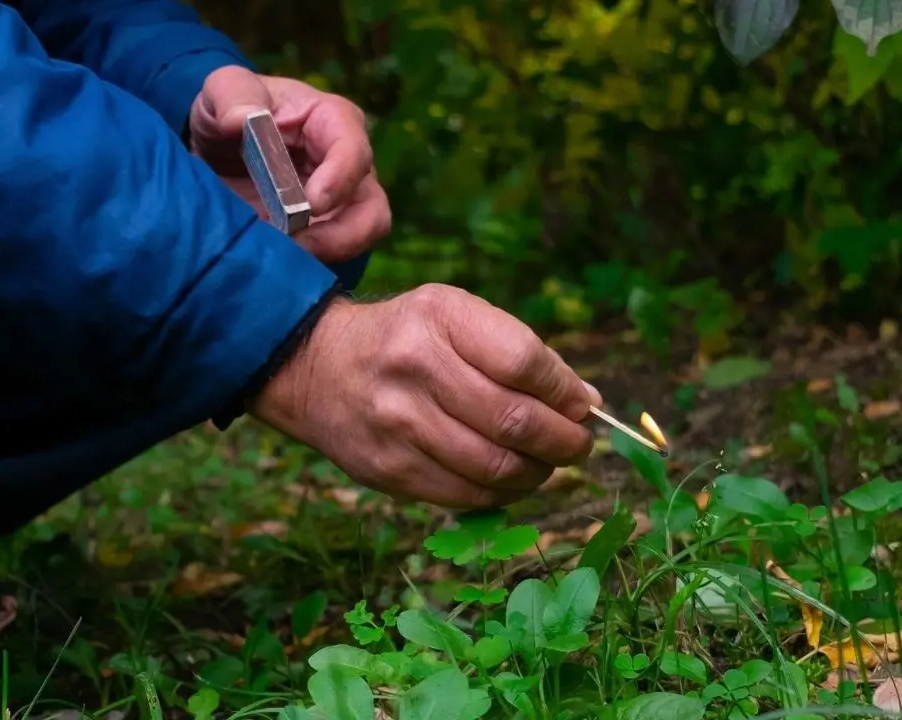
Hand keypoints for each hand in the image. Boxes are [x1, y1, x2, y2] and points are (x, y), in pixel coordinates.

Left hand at [188, 65, 390, 263]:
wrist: (220, 144)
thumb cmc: (232, 108)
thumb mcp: (223, 88)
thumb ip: (232, 95)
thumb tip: (244, 119)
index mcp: (334, 122)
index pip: (354, 151)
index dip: (339, 180)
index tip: (311, 204)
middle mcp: (350, 166)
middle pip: (372, 209)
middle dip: (341, 234)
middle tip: (298, 244)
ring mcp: (342, 203)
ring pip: (359, 238)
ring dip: (326, 252)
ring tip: (285, 256)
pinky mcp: (325, 231)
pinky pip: (330, 254)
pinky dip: (307, 262)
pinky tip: (275, 258)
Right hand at [252, 284, 602, 507]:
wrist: (315, 367)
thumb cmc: (408, 337)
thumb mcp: (456, 316)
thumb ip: (521, 352)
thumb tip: (586, 401)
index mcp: (439, 317)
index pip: (525, 362)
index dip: (565, 393)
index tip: (583, 406)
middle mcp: (415, 368)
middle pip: (515, 421)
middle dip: (564, 441)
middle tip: (579, 444)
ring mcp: (398, 423)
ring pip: (495, 467)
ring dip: (540, 472)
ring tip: (549, 463)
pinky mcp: (389, 469)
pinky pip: (467, 495)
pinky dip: (504, 493)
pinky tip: (514, 479)